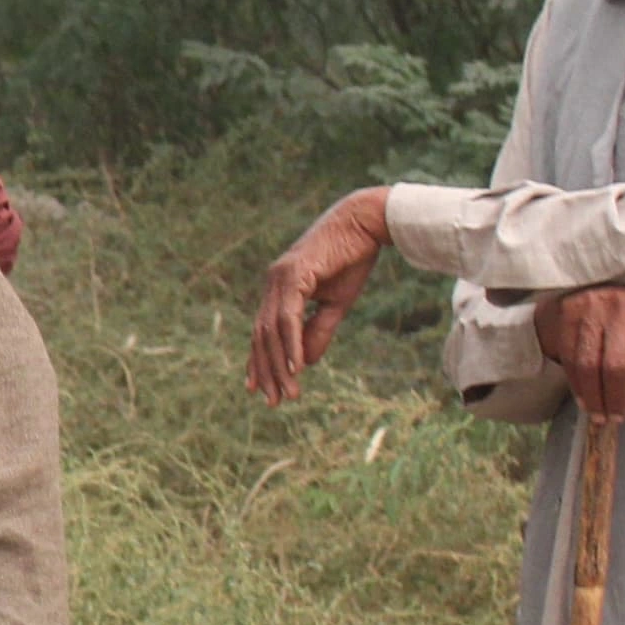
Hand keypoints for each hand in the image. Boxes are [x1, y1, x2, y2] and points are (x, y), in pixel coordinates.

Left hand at [249, 186, 395, 404]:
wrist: (365, 223)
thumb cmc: (351, 259)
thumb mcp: (335, 303)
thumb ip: (319, 330)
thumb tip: (307, 362)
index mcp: (278, 289)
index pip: (262, 332)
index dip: (259, 361)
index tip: (259, 389)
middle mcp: (273, 284)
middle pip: (262, 336)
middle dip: (267, 371)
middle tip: (273, 401)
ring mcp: (280, 278)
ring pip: (272, 331)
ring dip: (280, 364)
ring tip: (288, 391)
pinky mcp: (294, 275)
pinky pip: (288, 317)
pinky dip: (291, 342)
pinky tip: (297, 366)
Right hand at [534, 284, 624, 422]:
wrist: (596, 280)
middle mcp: (621, 309)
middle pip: (617, 364)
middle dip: (617, 397)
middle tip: (619, 419)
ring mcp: (590, 311)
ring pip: (589, 365)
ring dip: (594, 396)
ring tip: (601, 416)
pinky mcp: (567, 316)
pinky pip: (569, 359)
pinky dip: (577, 386)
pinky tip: (585, 401)